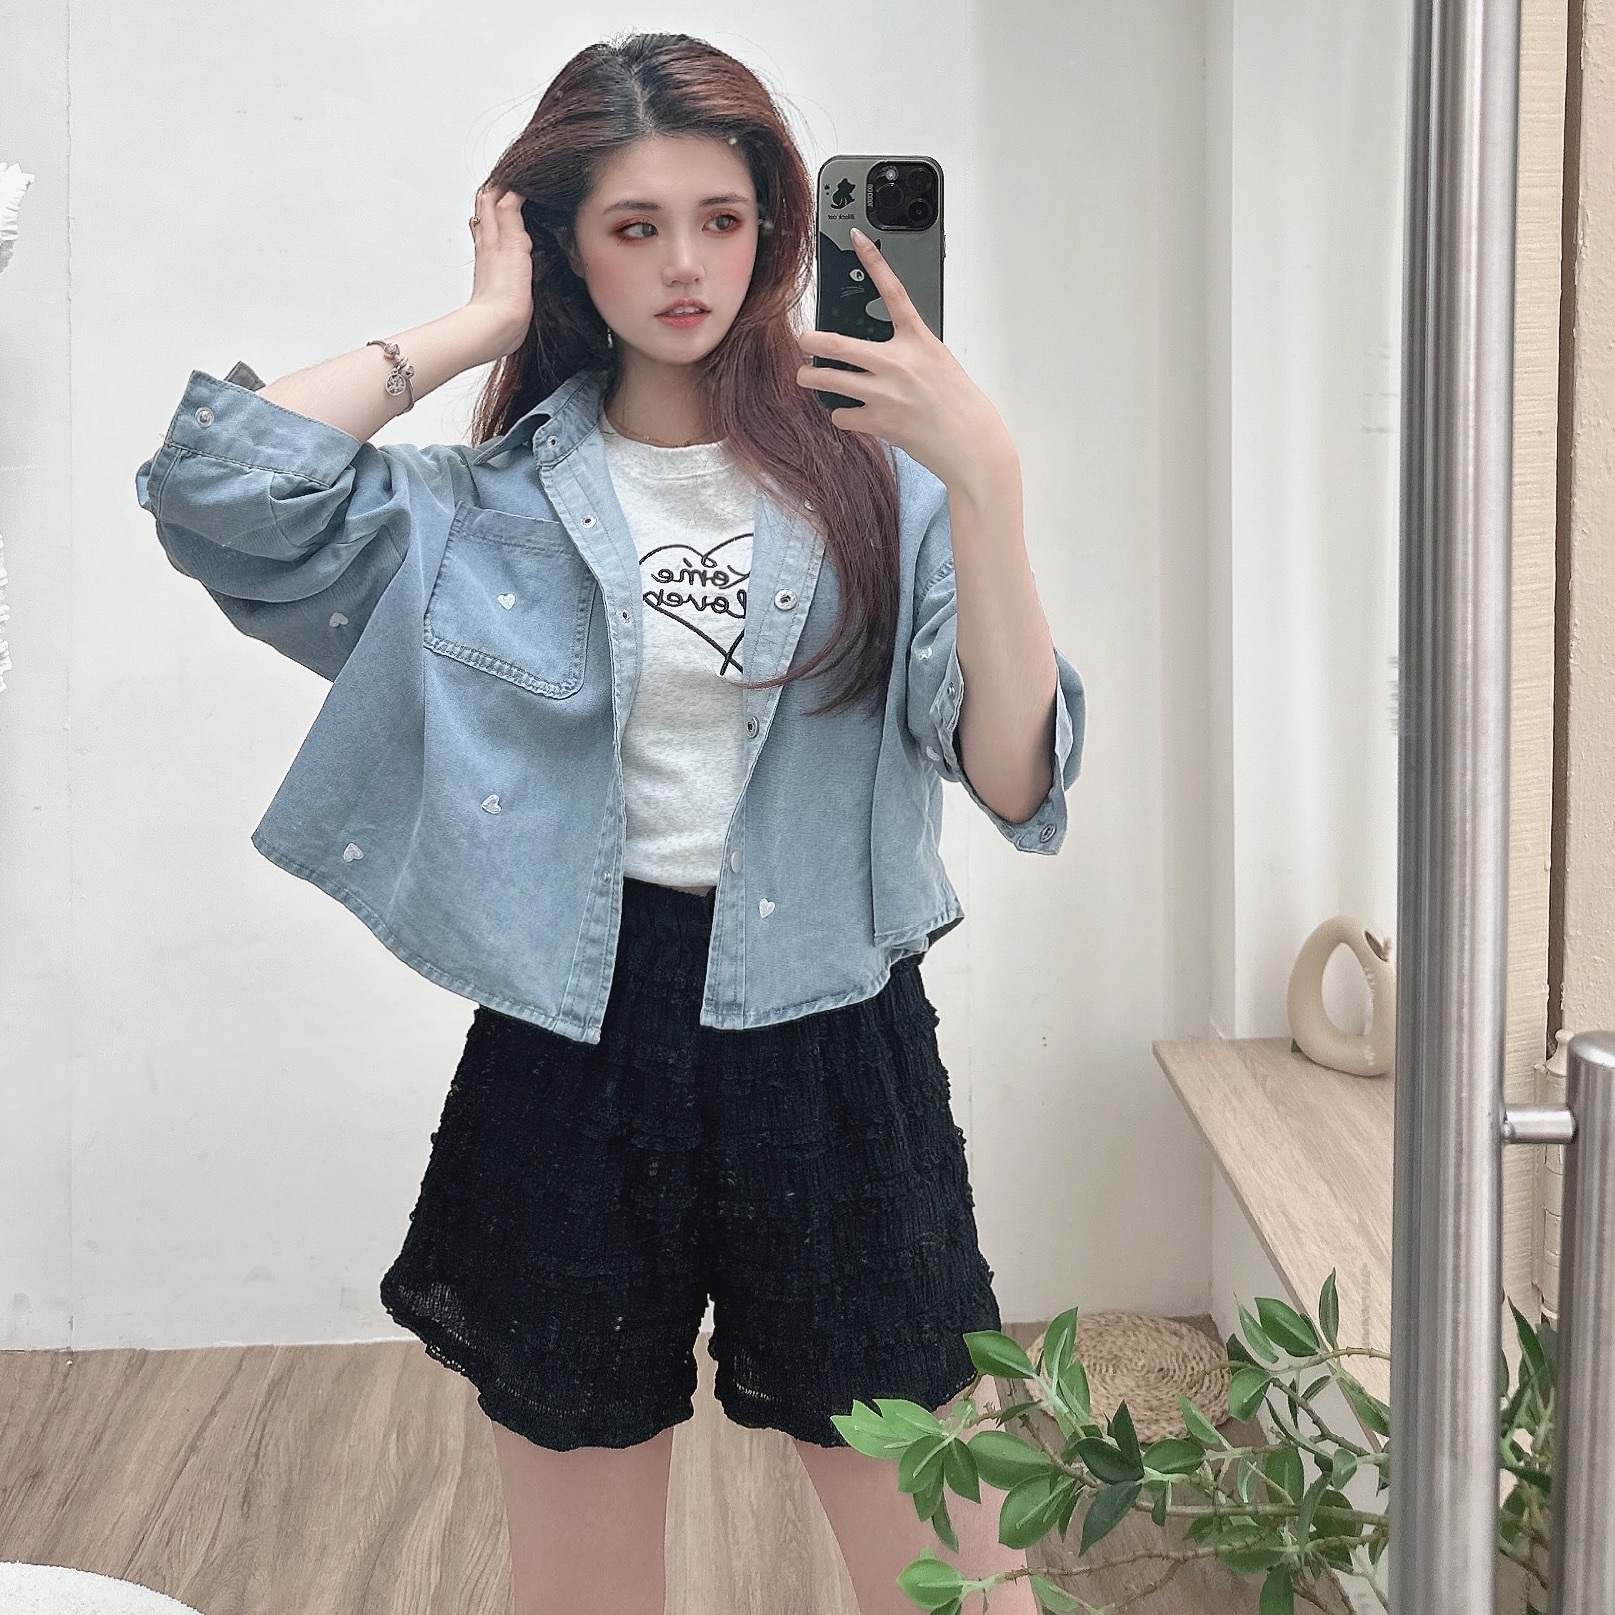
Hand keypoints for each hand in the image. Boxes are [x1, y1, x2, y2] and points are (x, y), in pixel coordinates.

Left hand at [464, 185, 533, 358]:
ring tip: (509, 203)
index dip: (506, 182)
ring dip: (497, 212)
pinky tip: (511, 242)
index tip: (521, 173)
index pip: (494, 196)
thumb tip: (511, 188)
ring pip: (490, 227)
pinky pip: (498, 249)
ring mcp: (490, 261)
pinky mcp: (497, 277)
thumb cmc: (505, 292)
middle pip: (487, 208)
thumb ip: (511, 215)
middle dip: (497, 191)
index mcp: (491, 233)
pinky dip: (504, 237)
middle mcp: (487, 244)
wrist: (497, 325)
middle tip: (512, 181)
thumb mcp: (513, 244)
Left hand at [794, 227, 1011, 485]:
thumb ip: (907, 351)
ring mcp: (884, 393)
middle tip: (802, 340)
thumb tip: (874, 354)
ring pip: (828, 380)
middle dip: (811, 341)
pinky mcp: (877, 421)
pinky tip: (850, 414)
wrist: (969, 442)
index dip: (875, 261)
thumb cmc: (957, 402)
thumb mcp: (937, 362)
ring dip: (811, 378)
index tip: (857, 239)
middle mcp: (897, 362)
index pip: (893, 292)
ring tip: (807, 377)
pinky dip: (841, 415)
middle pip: (837, 344)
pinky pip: (841, 414)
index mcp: (917, 340)